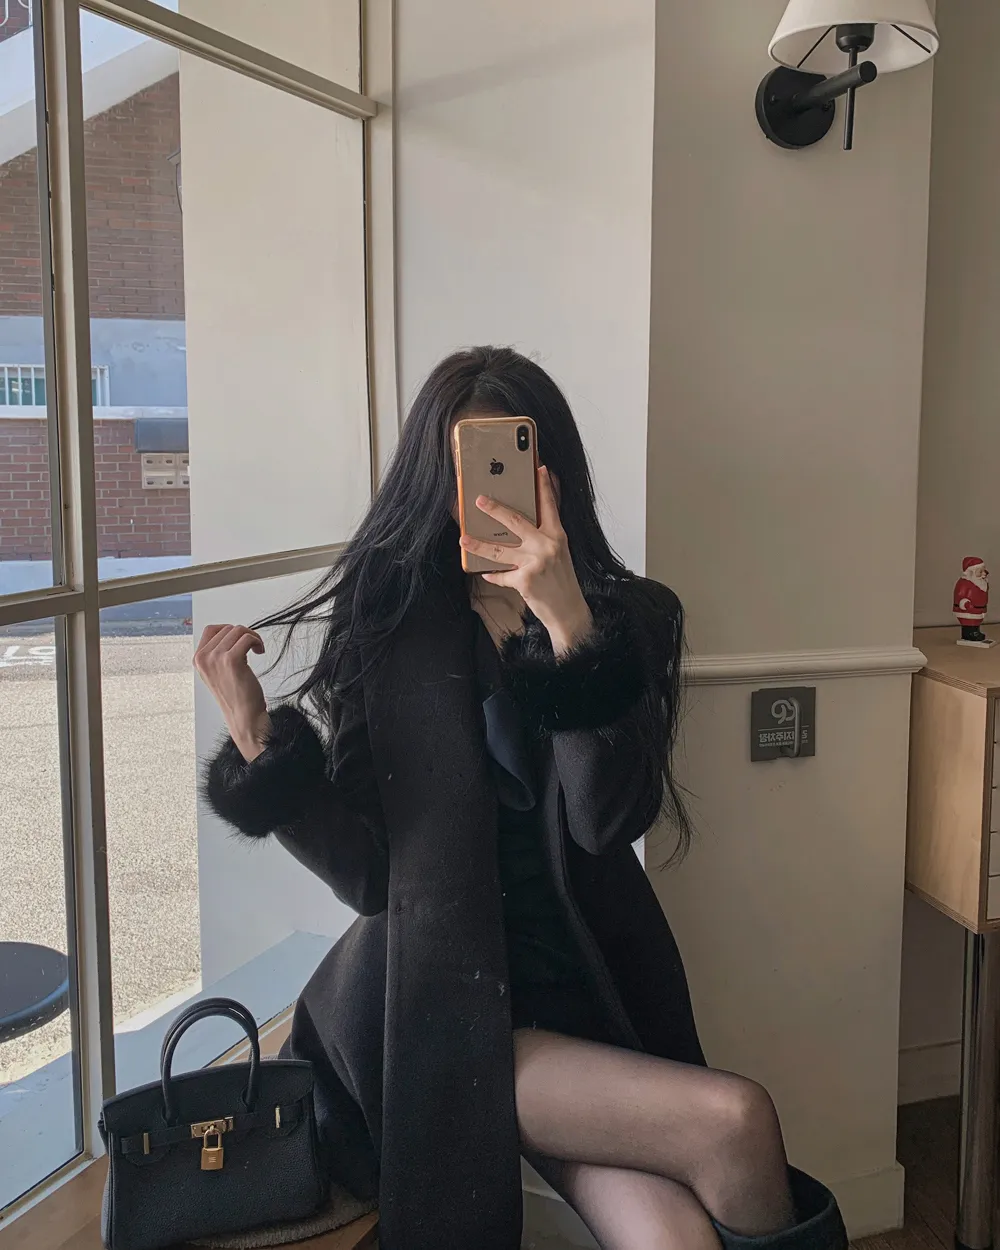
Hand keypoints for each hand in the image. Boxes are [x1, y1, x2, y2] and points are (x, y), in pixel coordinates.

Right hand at [193, 624, 270, 761]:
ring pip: (238, 630)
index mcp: (198, 659)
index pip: (211, 629)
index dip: (229, 631)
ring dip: (253, 637)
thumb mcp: (217, 672)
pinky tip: (260, 652)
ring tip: (257, 649)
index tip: (240, 641)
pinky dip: (257, 641)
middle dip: (244, 634)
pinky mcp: (231, 661)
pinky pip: (247, 638)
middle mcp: (203, 658)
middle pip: (227, 628)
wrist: (244, 717)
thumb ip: (217, 653)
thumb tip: (231, 631)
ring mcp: (215, 659)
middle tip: (253, 647)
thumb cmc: (236, 696)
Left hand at [461, 465, 592, 654]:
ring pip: (500, 550)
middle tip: (480, 500)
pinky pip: (502, 575)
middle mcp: (547, 546)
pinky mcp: (524, 580)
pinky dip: (493, 575)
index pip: (550, 506)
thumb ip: (545, 536)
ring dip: (479, 545)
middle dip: (495, 510)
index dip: (544, 486)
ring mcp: (535, 563)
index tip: (538, 468)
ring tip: (464, 540)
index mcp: (557, 536)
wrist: (568, 611)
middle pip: (515, 522)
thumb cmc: (561, 581)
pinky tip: (485, 573)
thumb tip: (527, 523)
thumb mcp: (560, 553)